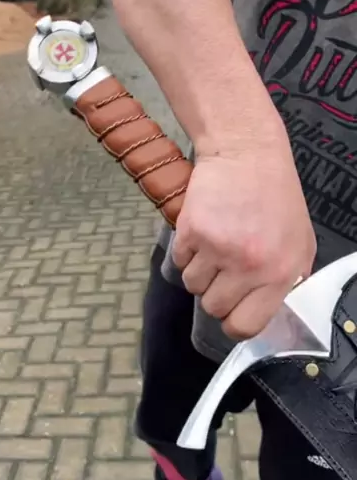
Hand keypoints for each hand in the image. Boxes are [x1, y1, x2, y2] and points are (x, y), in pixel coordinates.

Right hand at [171, 139, 315, 339]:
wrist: (247, 154)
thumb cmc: (276, 197)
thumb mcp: (300, 243)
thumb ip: (286, 280)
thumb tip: (264, 309)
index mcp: (280, 273)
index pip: (246, 325)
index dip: (234, 324)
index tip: (232, 312)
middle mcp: (249, 266)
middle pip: (213, 308)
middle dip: (214, 292)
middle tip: (223, 269)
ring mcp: (218, 249)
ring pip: (192, 285)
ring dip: (199, 270)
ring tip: (214, 245)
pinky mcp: (192, 231)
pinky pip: (179, 261)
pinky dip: (186, 250)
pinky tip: (203, 230)